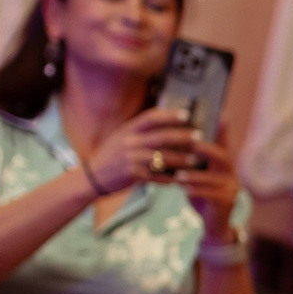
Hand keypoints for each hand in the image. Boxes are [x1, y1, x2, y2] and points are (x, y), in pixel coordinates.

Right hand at [85, 106, 201, 194]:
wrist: (93, 176)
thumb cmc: (111, 155)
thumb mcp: (121, 137)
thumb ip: (139, 130)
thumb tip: (163, 120)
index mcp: (128, 130)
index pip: (150, 118)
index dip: (169, 115)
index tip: (186, 115)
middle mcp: (129, 142)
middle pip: (160, 137)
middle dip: (182, 136)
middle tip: (199, 136)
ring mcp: (131, 159)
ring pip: (161, 158)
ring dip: (180, 159)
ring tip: (195, 159)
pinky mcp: (132, 175)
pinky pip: (155, 177)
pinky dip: (168, 178)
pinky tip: (180, 178)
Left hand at [175, 130, 241, 233]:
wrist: (213, 224)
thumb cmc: (202, 195)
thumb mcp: (198, 176)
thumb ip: (193, 162)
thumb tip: (174, 144)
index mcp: (224, 164)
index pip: (224, 143)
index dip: (223, 129)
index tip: (221, 114)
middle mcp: (231, 174)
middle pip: (223, 157)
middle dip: (207, 150)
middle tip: (192, 146)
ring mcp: (231, 189)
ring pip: (213, 178)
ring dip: (194, 175)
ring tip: (178, 176)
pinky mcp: (227, 203)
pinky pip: (211, 194)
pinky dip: (196, 190)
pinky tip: (184, 189)